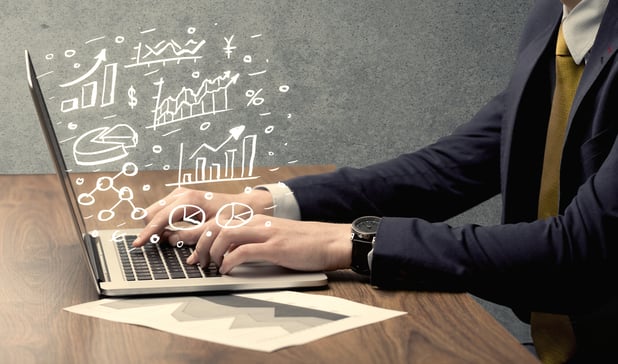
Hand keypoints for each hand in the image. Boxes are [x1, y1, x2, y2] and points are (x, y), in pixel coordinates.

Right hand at [131, 187, 273, 247]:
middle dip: (151, 229)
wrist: (244, 204)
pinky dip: (162, 221)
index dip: (148, 233)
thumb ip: (189, 235)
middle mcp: (182, 193)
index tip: (138, 244)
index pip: (160, 218)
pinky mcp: (181, 197)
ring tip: (163, 240)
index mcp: (189, 200)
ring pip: (156, 210)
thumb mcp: (212, 229)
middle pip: (152, 212)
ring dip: (157, 225)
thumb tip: (168, 241)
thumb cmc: (232, 215)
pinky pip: (163, 210)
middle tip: (154, 245)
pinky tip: (169, 232)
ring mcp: (180, 193)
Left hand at [185, 215, 351, 273]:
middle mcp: (257, 223)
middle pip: (217, 226)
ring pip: (226, 235)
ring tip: (209, 266)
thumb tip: (231, 255)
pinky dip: (229, 261)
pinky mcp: (274, 247)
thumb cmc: (304, 243)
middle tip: (195, 261)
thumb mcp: (274, 238)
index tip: (190, 250)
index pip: (219, 221)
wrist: (330, 241)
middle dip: (199, 243)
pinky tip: (226, 270)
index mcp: (256, 220)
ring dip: (211, 252)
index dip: (200, 235)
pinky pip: (243, 252)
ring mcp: (266, 233)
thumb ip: (253, 242)